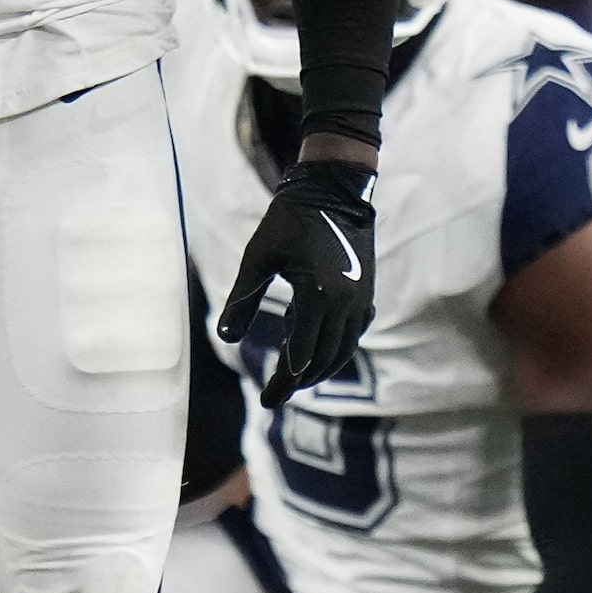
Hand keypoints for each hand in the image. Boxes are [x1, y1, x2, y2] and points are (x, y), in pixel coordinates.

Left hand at [217, 159, 377, 405]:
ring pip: (342, 350)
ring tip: (291, 379)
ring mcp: (360, 299)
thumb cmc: (289, 220)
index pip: (301, 356)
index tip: (268, 401)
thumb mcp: (257, 259)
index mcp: (319, 296)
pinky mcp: (365, 293)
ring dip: (318, 369)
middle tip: (275, 398)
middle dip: (299, 382)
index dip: (284, 381)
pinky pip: (352, 334)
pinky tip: (311, 350)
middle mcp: (346, 303)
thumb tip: (226, 338)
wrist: (334, 190)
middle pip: (324, 360)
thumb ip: (241, 300)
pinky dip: (333, 348)